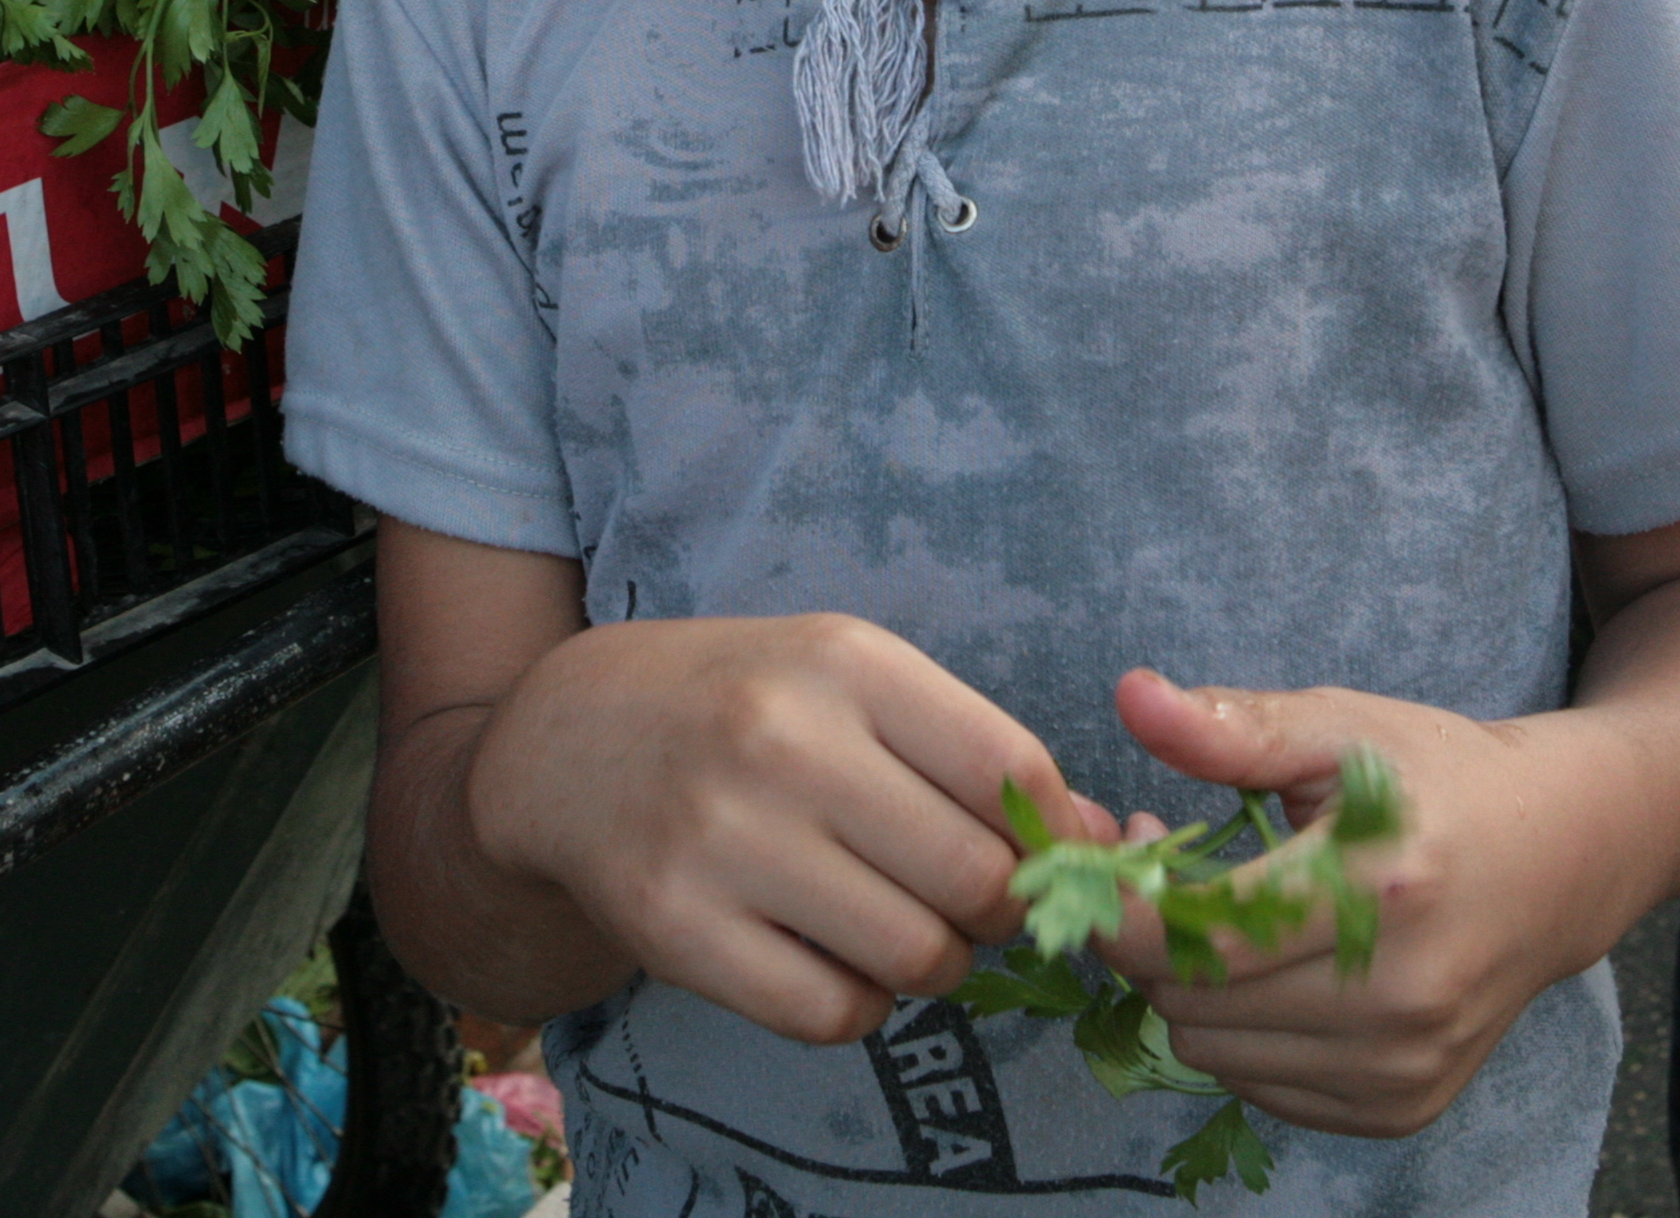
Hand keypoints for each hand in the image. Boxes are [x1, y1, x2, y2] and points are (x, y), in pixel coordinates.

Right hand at [469, 613, 1101, 1046]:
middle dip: (1000, 911)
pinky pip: (833, 1016)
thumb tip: (1109, 840)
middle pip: (976, 878)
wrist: (570, 739)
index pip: (1012, 771)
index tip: (1045, 854)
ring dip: (935, 963)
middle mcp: (782, 742)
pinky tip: (834, 961)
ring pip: (916, 958)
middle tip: (971, 904)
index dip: (1057, 834)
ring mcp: (722, 838)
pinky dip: (860, 1007)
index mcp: (844, 663)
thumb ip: (971, 752)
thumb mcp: (852, 681)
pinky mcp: (676, 927)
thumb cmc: (745, 704)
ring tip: (898, 926)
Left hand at [1091, 671, 1601, 1140]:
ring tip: (1227, 921)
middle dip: (1154, 939)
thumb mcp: (1343, 727)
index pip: (1205, 938)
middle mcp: (1399, 994)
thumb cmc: (1439, 781)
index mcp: (1381, 886)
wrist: (1560, 862)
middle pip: (1196, 1002)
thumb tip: (1131, 697)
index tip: (1113, 859)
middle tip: (1172, 875)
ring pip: (1214, 1054)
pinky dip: (1241, 1035)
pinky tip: (1274, 973)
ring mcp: (1403, 1063)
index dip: (1127, 909)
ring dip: (1193, 992)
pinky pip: (1260, 1088)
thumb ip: (1235, 727)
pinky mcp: (1402, 1106)